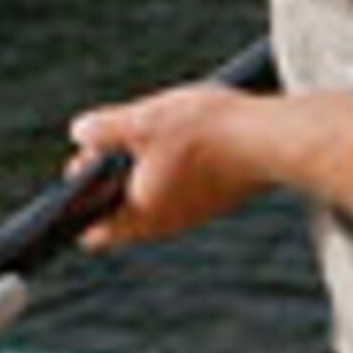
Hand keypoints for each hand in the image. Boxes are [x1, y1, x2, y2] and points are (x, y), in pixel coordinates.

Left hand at [63, 83, 273, 247]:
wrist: (272, 139)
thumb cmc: (207, 132)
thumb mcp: (142, 120)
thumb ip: (103, 129)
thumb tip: (81, 132)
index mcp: (140, 214)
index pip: (93, 232)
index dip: (79, 201)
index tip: (82, 165)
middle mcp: (166, 223)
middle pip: (122, 209)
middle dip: (113, 174)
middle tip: (117, 136)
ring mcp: (194, 213)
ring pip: (153, 196)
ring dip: (146, 168)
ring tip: (154, 131)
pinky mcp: (217, 199)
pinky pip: (183, 188)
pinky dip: (176, 167)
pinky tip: (188, 136)